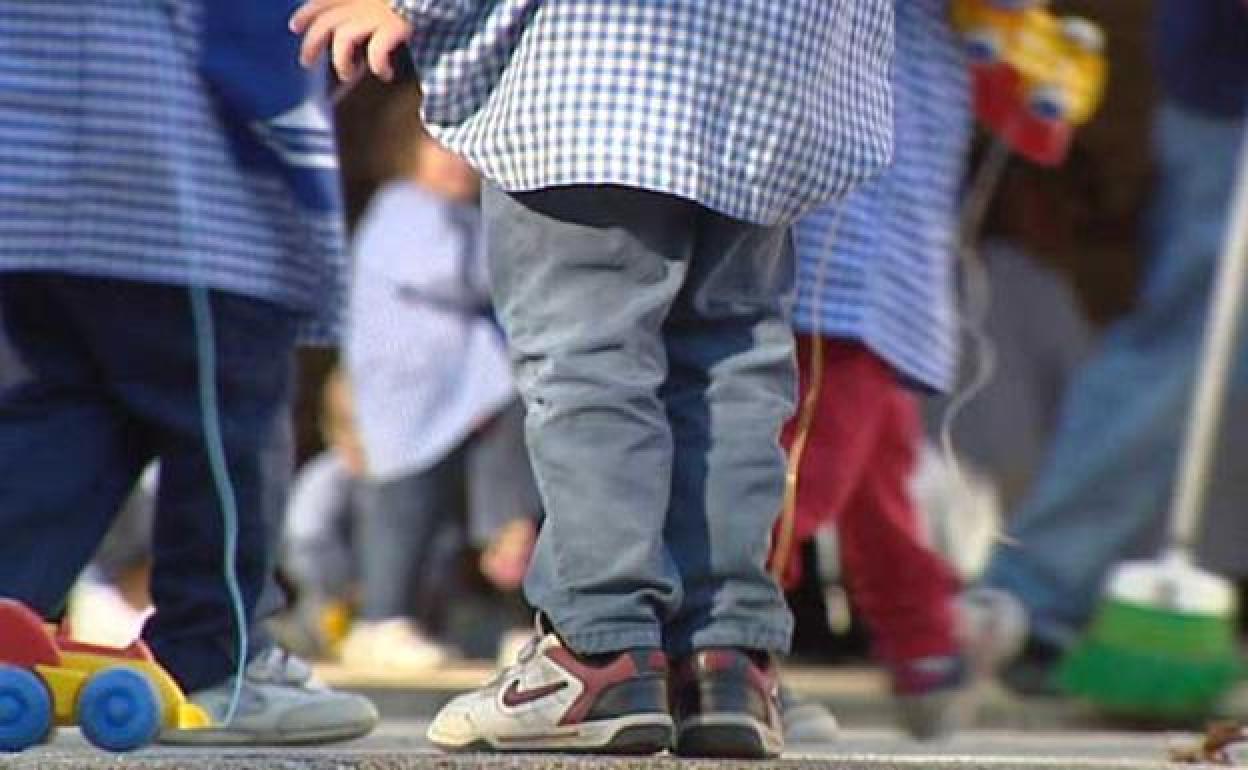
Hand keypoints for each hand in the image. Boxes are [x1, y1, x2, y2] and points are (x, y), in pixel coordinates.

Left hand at [290, 0, 412, 82]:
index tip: (294, 26)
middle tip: (306, 62)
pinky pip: (377, 51)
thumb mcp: (389, 2)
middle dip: (311, 44)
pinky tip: (386, 74)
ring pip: (343, 39)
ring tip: (348, 74)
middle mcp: (364, 1)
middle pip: (326, 22)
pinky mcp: (395, 25)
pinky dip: (379, 66)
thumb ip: (375, 7)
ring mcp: (378, 13)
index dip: (307, 12)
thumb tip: (359, 29)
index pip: (324, 0)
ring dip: (342, 62)